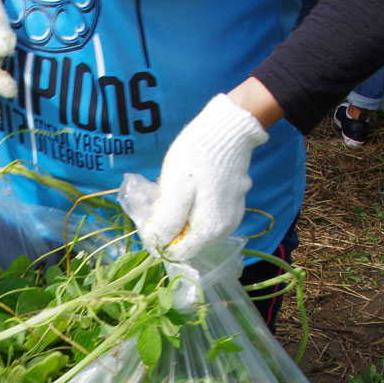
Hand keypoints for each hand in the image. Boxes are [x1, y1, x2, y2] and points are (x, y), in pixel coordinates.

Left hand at [137, 94, 268, 261]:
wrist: (227, 129)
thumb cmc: (196, 157)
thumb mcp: (174, 189)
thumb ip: (166, 222)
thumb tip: (157, 244)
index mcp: (209, 231)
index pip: (177, 253)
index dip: (159, 240)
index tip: (150, 219)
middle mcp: (225, 230)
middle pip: (188, 241)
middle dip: (170, 228)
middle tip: (160, 202)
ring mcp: (232, 216)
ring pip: (196, 228)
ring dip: (180, 217)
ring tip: (173, 193)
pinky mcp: (233, 202)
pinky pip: (206, 215)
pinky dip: (192, 208)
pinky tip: (188, 189)